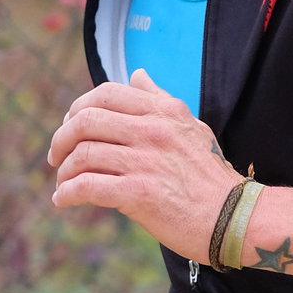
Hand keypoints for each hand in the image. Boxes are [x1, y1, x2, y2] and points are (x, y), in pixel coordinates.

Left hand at [47, 71, 239, 257]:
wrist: (235, 217)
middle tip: (56, 156)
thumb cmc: (211, 176)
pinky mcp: (138, 194)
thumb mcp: (191, 127)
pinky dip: (67, 193)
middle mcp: (152, 131)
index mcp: (163, 111)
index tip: (70, 126)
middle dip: (61, 138)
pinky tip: (63, 201)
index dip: (78, 108)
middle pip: (86, 121)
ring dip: (64, 171)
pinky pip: (87, 186)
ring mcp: (144, 162)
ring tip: (63, 183)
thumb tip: (137, 74)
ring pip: (83, 154)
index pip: (105, 94)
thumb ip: (160, 100)